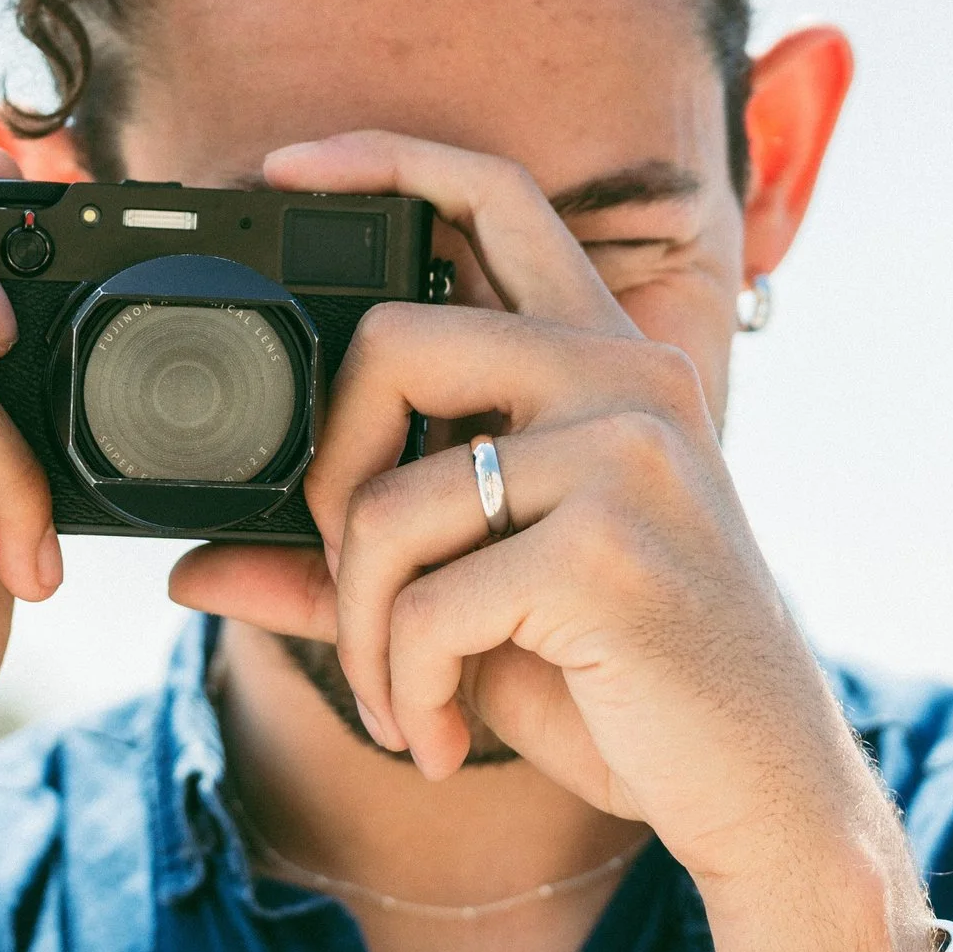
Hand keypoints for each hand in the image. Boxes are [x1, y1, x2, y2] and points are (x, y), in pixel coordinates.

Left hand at [171, 132, 921, 938]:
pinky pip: (425, 605)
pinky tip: (445, 734)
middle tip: (350, 578)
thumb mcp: (480, 611)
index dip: (385, 159)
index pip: (498, 200)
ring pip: (389, 501)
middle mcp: (626, 383)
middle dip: (328, 479)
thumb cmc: (628, 686)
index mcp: (608, 366)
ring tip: (407, 699)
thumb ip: (350, 570)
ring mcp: (624, 458)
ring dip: (364, 630)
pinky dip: (406, 687)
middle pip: (393, 342)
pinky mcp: (606, 551)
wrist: (763, 792)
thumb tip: (189, 569)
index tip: (285, 171)